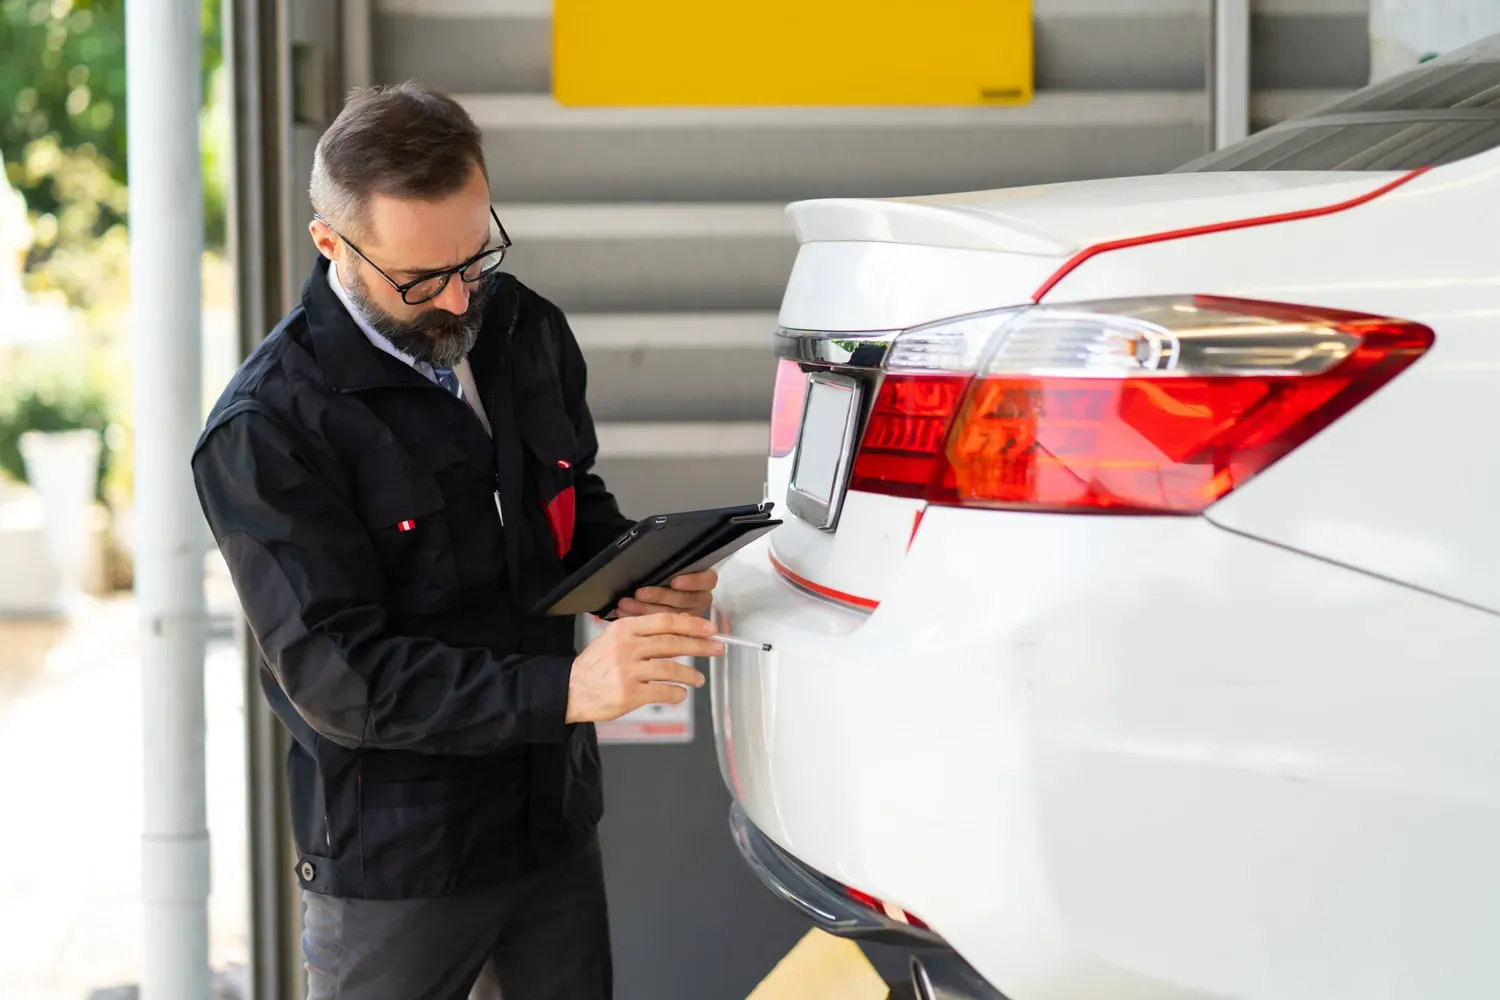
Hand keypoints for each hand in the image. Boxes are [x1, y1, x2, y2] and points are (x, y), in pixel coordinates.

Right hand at [565, 613, 722, 723]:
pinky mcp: (629, 694)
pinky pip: (662, 691)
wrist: (571, 690)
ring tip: (698, 678)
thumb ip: (643, 636)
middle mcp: (626, 647)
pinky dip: (676, 693)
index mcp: (624, 629)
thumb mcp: (614, 640)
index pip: (665, 621)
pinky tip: (680, 694)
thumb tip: (678, 636)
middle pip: (672, 643)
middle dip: (700, 645)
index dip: (691, 624)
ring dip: (690, 674)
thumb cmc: (596, 666)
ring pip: (670, 669)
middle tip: (716, 648)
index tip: (708, 628)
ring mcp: (628, 671)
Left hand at [615, 569, 717, 617]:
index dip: (692, 581)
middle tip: (641, 593)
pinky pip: (661, 626)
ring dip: (646, 608)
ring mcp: (688, 615)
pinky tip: (626, 613)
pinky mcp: (675, 629)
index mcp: (702, 580)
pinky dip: (640, 618)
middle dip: (661, 596)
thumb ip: (666, 567)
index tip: (674, 582)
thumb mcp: (665, 568)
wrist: (644, 595)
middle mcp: (699, 598)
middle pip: (686, 600)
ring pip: (672, 615)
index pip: (708, 580)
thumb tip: (655, 562)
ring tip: (627, 604)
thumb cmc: (657, 576)